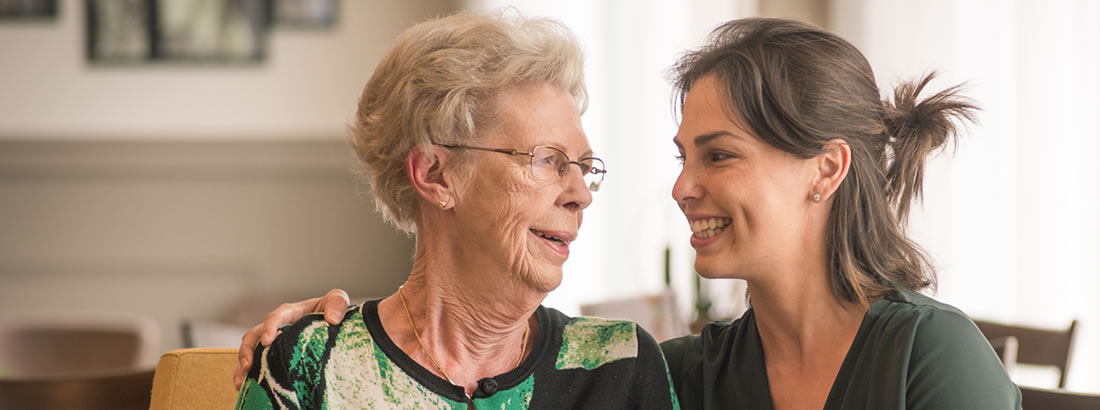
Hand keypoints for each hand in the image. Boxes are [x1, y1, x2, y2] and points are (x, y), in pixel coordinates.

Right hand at [233, 288, 350, 389]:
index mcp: (291, 313)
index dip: (269, 327)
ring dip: (242, 366)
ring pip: (250, 352)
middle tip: (248, 365)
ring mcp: (273, 343)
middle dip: (247, 350)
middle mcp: (276, 327)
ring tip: (241, 382)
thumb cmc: (333, 310)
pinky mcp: (274, 356)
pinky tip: (246, 388)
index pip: (275, 317)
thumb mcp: (337, 301)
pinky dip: (249, 376)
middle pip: (254, 335)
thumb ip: (337, 303)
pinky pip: (257, 365)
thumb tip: (332, 318)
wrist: (334, 324)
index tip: (268, 341)